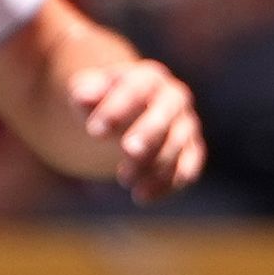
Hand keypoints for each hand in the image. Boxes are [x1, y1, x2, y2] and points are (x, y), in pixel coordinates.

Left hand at [74, 51, 206, 200]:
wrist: (126, 116)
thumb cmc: (104, 103)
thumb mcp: (89, 94)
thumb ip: (85, 93)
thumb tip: (82, 98)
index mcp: (149, 78)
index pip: (138, 89)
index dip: (117, 109)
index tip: (93, 131)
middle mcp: (174, 99)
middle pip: (166, 115)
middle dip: (148, 133)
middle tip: (127, 151)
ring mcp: (185, 126)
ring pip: (177, 145)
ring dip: (153, 164)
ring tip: (123, 180)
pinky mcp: (191, 152)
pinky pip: (186, 170)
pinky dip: (166, 185)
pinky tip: (141, 197)